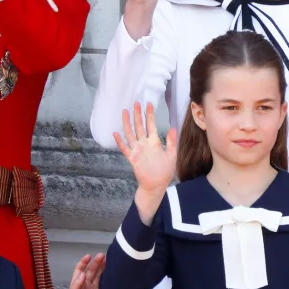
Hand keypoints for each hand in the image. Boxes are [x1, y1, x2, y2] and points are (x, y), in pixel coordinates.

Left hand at [60, 253, 105, 288]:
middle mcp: (86, 284)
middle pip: (91, 271)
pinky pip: (105, 285)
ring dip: (103, 268)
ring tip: (109, 260)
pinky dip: (108, 279)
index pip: (80, 269)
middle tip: (103, 255)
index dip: (84, 262)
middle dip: (96, 263)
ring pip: (99, 276)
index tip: (89, 256)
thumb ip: (77, 284)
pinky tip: (113, 274)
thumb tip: (83, 273)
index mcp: (78, 283)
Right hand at [113, 102, 176, 223]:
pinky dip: (119, 141)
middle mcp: (144, 144)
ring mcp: (137, 150)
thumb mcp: (172, 155)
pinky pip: (124, 148)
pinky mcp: (132, 158)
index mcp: (154, 142)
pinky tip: (115, 133)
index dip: (149, 115)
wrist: (156, 186)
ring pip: (130, 133)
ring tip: (124, 112)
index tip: (148, 104)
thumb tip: (173, 128)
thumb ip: (171, 142)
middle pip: (139, 126)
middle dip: (137, 114)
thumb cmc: (164, 172)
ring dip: (127, 123)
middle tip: (136, 103)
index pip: (151, 125)